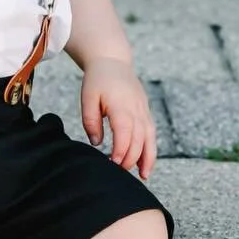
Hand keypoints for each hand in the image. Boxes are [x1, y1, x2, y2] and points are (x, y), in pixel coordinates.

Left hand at [81, 58, 156, 177]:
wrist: (112, 61)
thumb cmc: (98, 80)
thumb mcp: (87, 98)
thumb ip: (91, 121)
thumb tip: (96, 143)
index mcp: (121, 105)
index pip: (125, 132)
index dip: (121, 149)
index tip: (113, 163)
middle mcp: (136, 109)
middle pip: (138, 138)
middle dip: (131, 158)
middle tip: (120, 173)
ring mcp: (143, 111)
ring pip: (150, 138)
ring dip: (148, 158)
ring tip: (144, 176)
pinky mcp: (145, 112)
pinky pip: (151, 134)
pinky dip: (151, 149)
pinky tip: (146, 163)